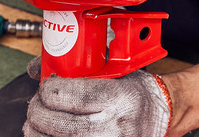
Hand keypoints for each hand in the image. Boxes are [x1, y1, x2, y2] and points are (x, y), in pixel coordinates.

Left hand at [23, 62, 171, 136]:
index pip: (75, 96)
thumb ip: (76, 68)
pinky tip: (50, 136)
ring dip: (40, 135)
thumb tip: (36, 68)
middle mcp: (115, 125)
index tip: (44, 87)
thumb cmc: (136, 92)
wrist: (163, 114)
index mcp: (118, 97)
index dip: (50, 91)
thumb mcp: (113, 71)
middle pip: (63, 125)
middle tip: (35, 108)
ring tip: (37, 125)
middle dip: (39, 115)